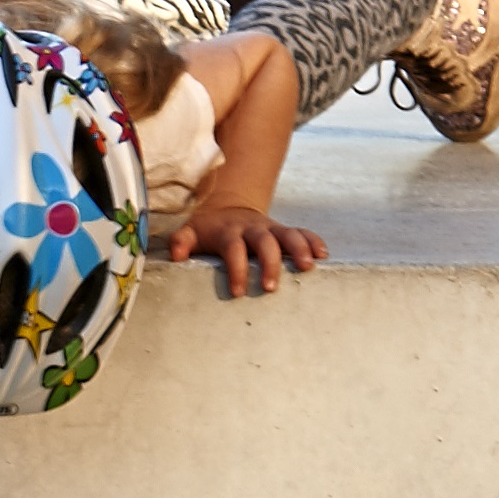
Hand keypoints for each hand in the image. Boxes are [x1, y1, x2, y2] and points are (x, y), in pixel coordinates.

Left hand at [162, 196, 327, 295]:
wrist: (227, 206)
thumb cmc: (207, 229)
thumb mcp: (190, 231)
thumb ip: (181, 241)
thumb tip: (175, 255)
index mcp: (228, 232)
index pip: (233, 249)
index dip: (237, 269)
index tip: (239, 291)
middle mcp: (252, 228)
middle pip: (264, 242)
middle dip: (270, 263)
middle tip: (271, 288)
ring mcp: (271, 228)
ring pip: (288, 234)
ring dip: (299, 249)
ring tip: (308, 267)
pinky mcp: (283, 230)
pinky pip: (302, 232)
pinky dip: (313, 241)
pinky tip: (323, 255)